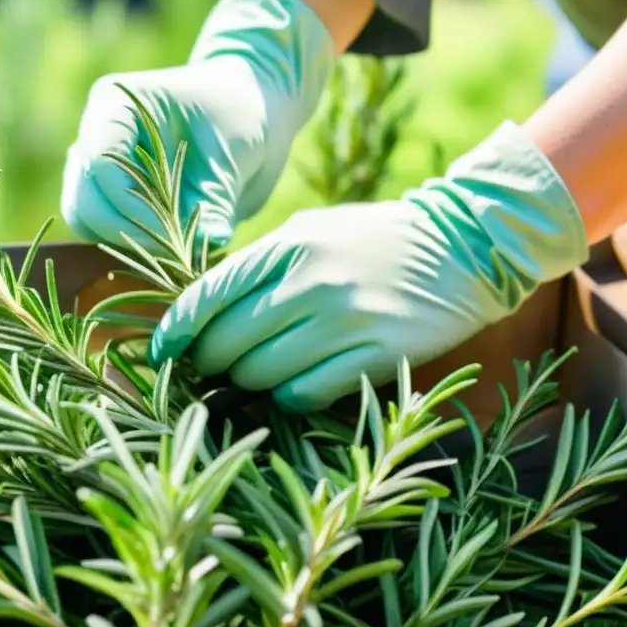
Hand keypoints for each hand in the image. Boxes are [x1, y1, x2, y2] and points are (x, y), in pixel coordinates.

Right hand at [62, 0, 333, 252]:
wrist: (245, 116)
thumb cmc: (238, 117)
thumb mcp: (233, 154)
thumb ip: (216, 202)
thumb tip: (211, 241)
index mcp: (117, 104)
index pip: (100, 161)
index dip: (130, 204)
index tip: (171, 231)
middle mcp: (95, 133)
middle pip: (83, 197)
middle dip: (125, 230)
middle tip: (175, 250)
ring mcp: (95, 165)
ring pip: (84, 218)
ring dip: (125, 242)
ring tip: (175, 249)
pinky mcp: (107, 194)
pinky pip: (99, 230)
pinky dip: (128, 245)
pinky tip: (169, 246)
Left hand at [149, 122, 589, 412]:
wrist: (464, 246)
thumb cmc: (378, 239)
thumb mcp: (314, 230)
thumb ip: (262, 264)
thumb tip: (204, 310)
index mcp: (289, 246)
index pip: (207, 297)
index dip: (175, 333)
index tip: (162, 353)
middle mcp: (310, 282)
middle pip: (226, 345)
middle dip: (211, 364)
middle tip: (218, 367)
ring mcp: (345, 321)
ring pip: (261, 377)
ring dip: (252, 383)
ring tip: (264, 372)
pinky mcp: (377, 356)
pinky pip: (304, 395)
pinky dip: (291, 396)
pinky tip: (302, 382)